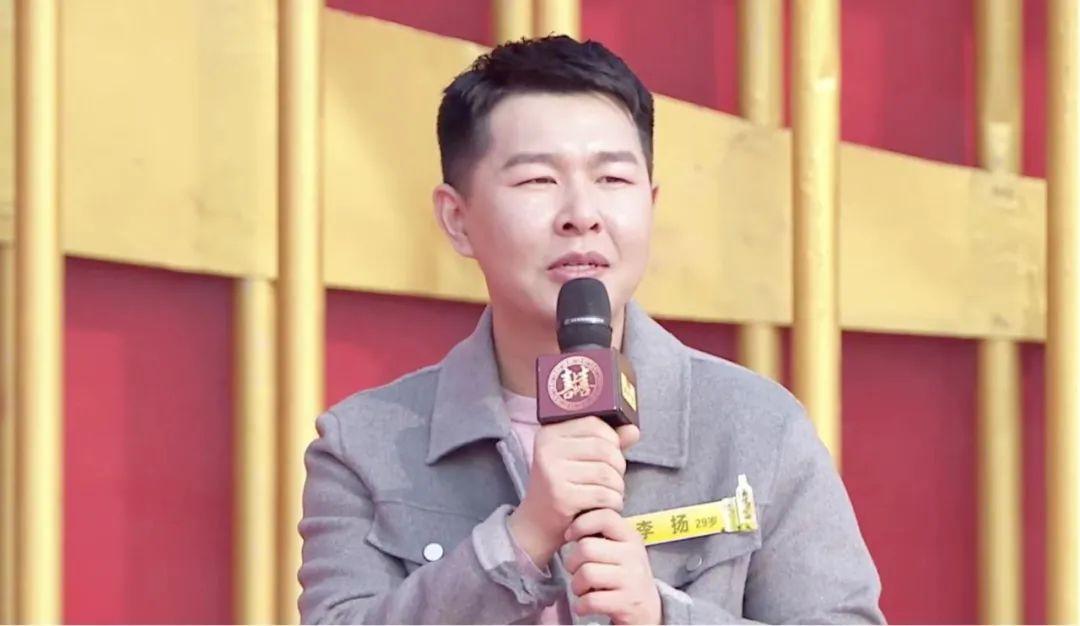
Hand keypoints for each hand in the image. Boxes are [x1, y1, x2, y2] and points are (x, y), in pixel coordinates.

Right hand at [508, 417, 639, 567]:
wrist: (538, 523)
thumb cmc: (564, 485)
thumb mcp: (581, 458)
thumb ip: (607, 442)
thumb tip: (633, 430)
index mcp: (550, 433)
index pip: (594, 424)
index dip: (613, 439)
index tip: (612, 455)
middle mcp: (548, 449)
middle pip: (604, 448)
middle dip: (619, 466)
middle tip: (615, 479)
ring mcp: (552, 473)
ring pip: (606, 473)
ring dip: (618, 487)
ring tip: (612, 493)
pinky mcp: (561, 497)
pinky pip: (603, 495)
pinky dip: (614, 502)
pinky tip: (609, 506)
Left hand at [564, 508, 660, 624]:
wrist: (648, 609)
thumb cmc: (624, 574)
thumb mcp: (620, 549)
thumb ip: (602, 535)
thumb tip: (572, 522)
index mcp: (631, 537)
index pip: (604, 517)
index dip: (581, 524)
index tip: (570, 536)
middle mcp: (633, 555)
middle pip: (586, 548)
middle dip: (572, 562)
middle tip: (575, 570)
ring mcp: (631, 579)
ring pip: (586, 573)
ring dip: (576, 585)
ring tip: (581, 589)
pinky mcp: (626, 603)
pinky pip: (590, 600)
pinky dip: (581, 606)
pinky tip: (584, 605)